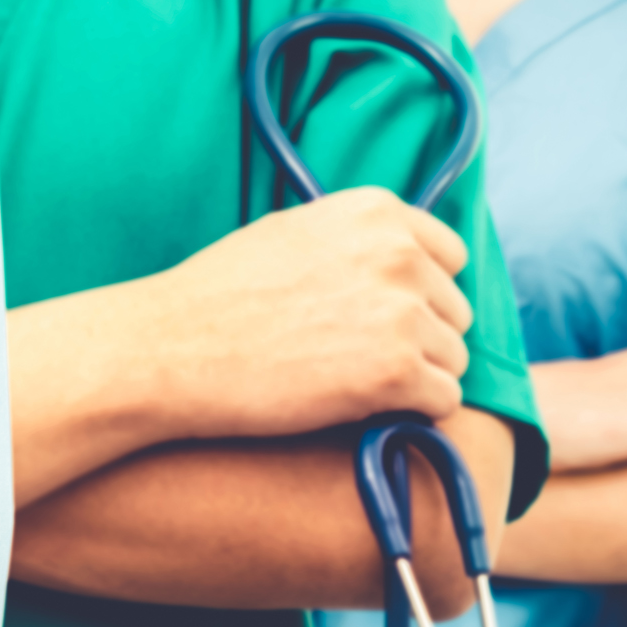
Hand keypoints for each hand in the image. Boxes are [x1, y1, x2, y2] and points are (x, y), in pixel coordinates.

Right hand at [115, 188, 476, 440]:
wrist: (171, 349)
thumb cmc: (222, 295)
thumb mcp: (297, 232)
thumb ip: (361, 240)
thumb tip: (412, 261)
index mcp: (378, 213)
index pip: (450, 257)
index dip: (421, 293)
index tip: (383, 315)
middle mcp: (400, 255)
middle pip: (454, 312)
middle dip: (419, 338)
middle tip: (355, 354)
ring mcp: (403, 312)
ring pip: (453, 360)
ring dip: (414, 378)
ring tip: (350, 380)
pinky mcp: (397, 371)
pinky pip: (443, 400)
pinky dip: (411, 412)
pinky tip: (362, 406)